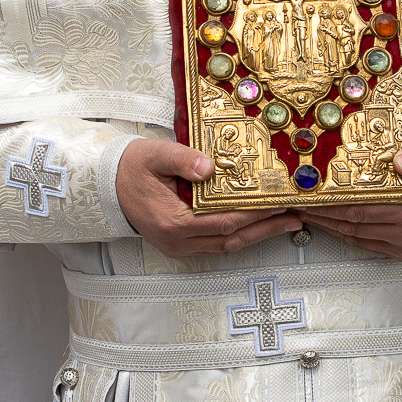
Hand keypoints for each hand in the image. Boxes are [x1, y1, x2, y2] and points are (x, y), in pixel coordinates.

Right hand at [115, 139, 300, 255]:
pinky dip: (240, 234)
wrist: (107, 184)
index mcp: (172, 222)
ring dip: (257, 235)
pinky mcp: (181, 244)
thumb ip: (183, 159)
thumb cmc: (131, 168)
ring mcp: (178, 247)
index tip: (278, 204)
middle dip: (266, 230)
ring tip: (286, 223)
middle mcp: (177, 242)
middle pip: (231, 240)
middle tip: (294, 218)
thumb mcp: (155, 155)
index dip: (254, 215)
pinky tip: (258, 224)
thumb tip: (210, 166)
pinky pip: (216, 243)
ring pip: (226, 246)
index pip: (223, 222)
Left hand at [297, 135, 401, 260]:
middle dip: (323, 214)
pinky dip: (345, 234)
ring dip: (330, 225)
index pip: (360, 207)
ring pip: (356, 235)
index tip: (309, 195)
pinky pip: (366, 243)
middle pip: (353, 222)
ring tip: (308, 212)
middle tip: (299, 203)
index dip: (331, 203)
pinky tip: (331, 223)